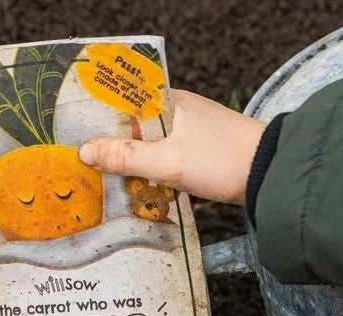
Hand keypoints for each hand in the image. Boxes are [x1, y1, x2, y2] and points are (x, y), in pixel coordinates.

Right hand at [78, 90, 265, 204]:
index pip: (119, 104)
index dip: (96, 122)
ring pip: (144, 145)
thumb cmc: (221, 161)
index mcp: (166, 101)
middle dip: (109, 147)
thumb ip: (125, 157)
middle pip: (129, 127)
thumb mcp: (167, 162)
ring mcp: (184, 130)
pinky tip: (135, 186)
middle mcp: (174, 110)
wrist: (269, 174)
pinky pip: (159, 157)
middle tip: (83, 167)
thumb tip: (85, 152)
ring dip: (128, 162)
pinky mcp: (193, 150)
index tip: (73, 140)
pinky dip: (146, 170)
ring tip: (102, 180)